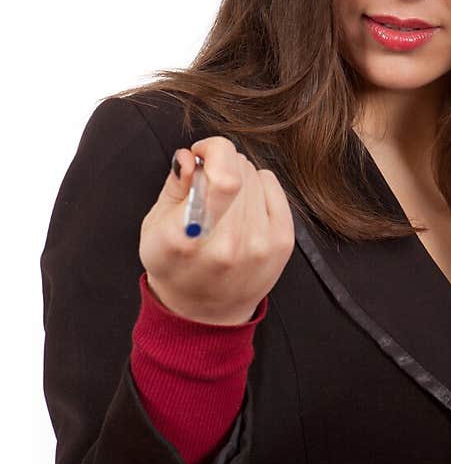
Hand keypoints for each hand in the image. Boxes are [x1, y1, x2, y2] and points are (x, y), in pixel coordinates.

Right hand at [139, 137, 294, 325]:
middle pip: (239, 171)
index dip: (214, 151)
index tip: (201, 154)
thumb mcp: (154, 227)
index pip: (223, 177)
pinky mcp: (282, 243)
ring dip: (237, 176)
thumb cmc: (174, 266)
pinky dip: (257, 184)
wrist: (205, 312)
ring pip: (255, 175)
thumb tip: (190, 156)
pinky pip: (273, 185)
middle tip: (207, 181)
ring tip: (223, 199)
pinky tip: (242, 203)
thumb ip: (174, 186)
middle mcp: (231, 245)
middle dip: (220, 164)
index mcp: (191, 240)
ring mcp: (261, 245)